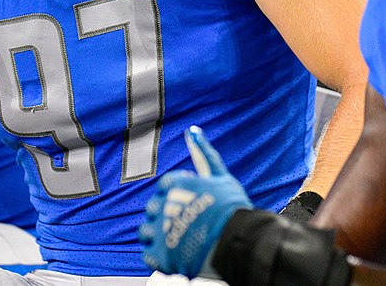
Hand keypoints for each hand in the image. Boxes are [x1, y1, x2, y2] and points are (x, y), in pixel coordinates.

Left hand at [138, 126, 251, 277]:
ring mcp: (159, 231)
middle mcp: (162, 205)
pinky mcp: (160, 255)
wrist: (239, 243)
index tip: (192, 205)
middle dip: (166, 214)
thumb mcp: (220, 176)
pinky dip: (158, 255)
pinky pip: (147, 254)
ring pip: (146, 231)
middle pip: (154, 208)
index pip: (164, 187)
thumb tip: (192, 131)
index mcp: (173, 184)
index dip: (179, 197)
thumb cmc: (232, 209)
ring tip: (176, 240)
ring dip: (157, 235)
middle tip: (187, 224)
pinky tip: (172, 255)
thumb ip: (203, 154)